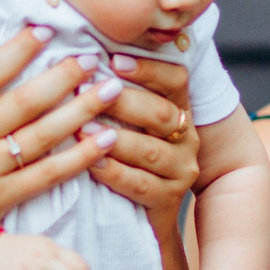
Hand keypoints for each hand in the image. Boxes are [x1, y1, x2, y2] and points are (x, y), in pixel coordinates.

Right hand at [0, 28, 122, 220]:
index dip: (18, 51)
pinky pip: (48, 174)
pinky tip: (105, 140)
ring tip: (109, 91)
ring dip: (81, 110)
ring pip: (41, 136)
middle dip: (62, 78)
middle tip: (91, 60)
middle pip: (24, 103)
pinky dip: (80, 156)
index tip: (46, 31)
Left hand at [88, 53, 198, 228]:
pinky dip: (114, 172)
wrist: (148, 214)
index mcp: (179, 109)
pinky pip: (140, 184)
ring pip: (150, 150)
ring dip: (115, 138)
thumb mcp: (130, 122)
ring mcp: (181, 169)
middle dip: (122, 101)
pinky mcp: (169, 200)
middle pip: (161, 113)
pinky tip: (90, 163)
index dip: (149, 68)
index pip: (175, 80)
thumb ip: (117, 91)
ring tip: (82, 128)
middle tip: (86, 91)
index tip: (115, 60)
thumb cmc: (128, 156)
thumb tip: (81, 55)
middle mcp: (187, 137)